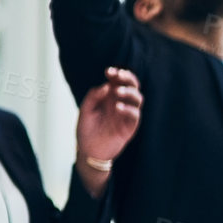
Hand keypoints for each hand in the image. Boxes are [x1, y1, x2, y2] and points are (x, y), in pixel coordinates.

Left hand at [74, 68, 141, 195]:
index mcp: (109, 98)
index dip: (117, 74)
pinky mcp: (130, 126)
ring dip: (129, 92)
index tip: (109, 72)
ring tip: (117, 92)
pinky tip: (118, 107)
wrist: (89, 151)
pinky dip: (129, 109)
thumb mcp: (85, 111)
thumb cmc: (86, 131)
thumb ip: (93, 97)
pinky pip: (135, 114)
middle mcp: (120, 103)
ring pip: (138, 98)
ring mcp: (126, 114)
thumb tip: (106, 86)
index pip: (119, 81)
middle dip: (128, 78)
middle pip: (132, 86)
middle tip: (119, 76)